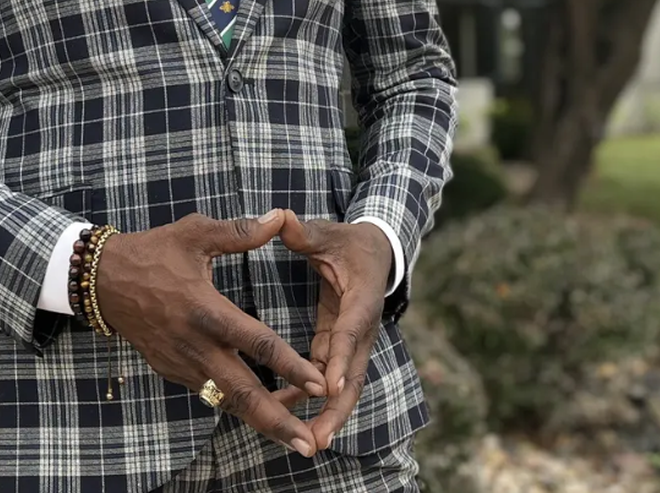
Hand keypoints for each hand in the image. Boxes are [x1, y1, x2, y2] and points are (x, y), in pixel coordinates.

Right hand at [94, 210, 328, 455]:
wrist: (101, 281)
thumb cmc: (152, 252)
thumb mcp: (195, 233)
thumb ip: (241, 232)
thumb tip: (280, 218)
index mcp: (206, 310)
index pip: (256, 343)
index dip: (290, 366)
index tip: (319, 385)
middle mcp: (195, 345)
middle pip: (242, 393)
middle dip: (277, 421)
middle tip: (309, 444)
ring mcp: (181, 363)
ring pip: (227, 401)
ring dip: (261, 420)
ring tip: (296, 437)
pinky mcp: (172, 370)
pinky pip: (210, 393)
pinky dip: (238, 405)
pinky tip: (264, 412)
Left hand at [273, 216, 392, 452]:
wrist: (378, 253)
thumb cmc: (352, 243)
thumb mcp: (331, 234)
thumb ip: (306, 232)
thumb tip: (282, 218)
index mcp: (361, 300)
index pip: (351, 333)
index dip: (342, 359)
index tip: (330, 386)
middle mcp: (362, 328)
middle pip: (354, 376)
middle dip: (337, 409)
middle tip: (319, 437)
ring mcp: (352, 342)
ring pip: (343, 386)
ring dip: (326, 414)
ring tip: (304, 441)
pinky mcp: (340, 346)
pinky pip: (327, 378)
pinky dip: (309, 397)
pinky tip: (284, 414)